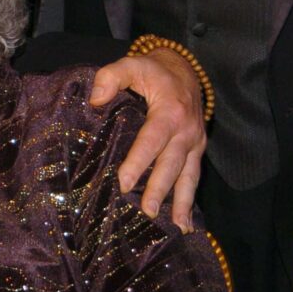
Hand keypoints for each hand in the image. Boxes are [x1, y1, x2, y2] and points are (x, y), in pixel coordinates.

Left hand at [90, 48, 205, 230]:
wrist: (185, 69)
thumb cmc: (153, 71)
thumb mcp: (131, 64)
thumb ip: (111, 77)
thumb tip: (96, 100)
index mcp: (169, 112)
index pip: (151, 141)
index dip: (138, 163)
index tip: (123, 183)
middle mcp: (186, 131)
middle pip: (171, 164)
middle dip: (159, 189)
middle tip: (146, 211)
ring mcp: (194, 142)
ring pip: (188, 176)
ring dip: (181, 202)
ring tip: (177, 227)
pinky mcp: (196, 150)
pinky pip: (194, 176)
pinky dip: (190, 200)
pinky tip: (185, 222)